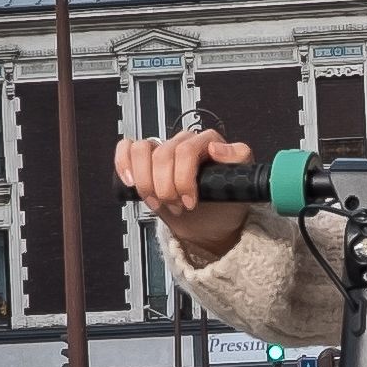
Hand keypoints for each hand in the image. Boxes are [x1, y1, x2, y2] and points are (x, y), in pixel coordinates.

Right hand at [112, 126, 254, 249]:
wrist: (209, 225)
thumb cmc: (226, 205)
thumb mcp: (241, 186)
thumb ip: (238, 159)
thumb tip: (217, 148)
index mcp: (209, 142)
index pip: (187, 149)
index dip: (184, 179)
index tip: (190, 202)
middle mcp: (184, 142)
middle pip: (163, 154)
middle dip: (167, 188)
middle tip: (178, 207)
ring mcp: (163, 150)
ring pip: (141, 151)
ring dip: (147, 183)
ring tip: (159, 202)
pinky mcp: (146, 160)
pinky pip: (127, 149)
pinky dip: (124, 164)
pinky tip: (131, 182)